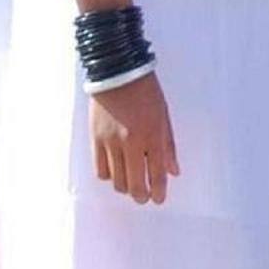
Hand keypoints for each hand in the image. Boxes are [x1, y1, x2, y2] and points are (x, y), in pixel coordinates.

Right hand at [89, 69, 179, 204]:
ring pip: (116, 181)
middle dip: (141, 196)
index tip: (159, 198)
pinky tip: (115, 169)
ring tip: (130, 181)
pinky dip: (108, 175)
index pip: (156, 174)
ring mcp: (111, 142)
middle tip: (144, 196)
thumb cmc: (145, 90)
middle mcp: (131, 142)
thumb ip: (168, 146)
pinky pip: (100, 169)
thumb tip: (173, 171)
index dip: (158, 192)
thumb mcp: (164, 115)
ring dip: (125, 186)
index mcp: (152, 135)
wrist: (117, 70)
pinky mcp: (95, 138)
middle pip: (134, 184)